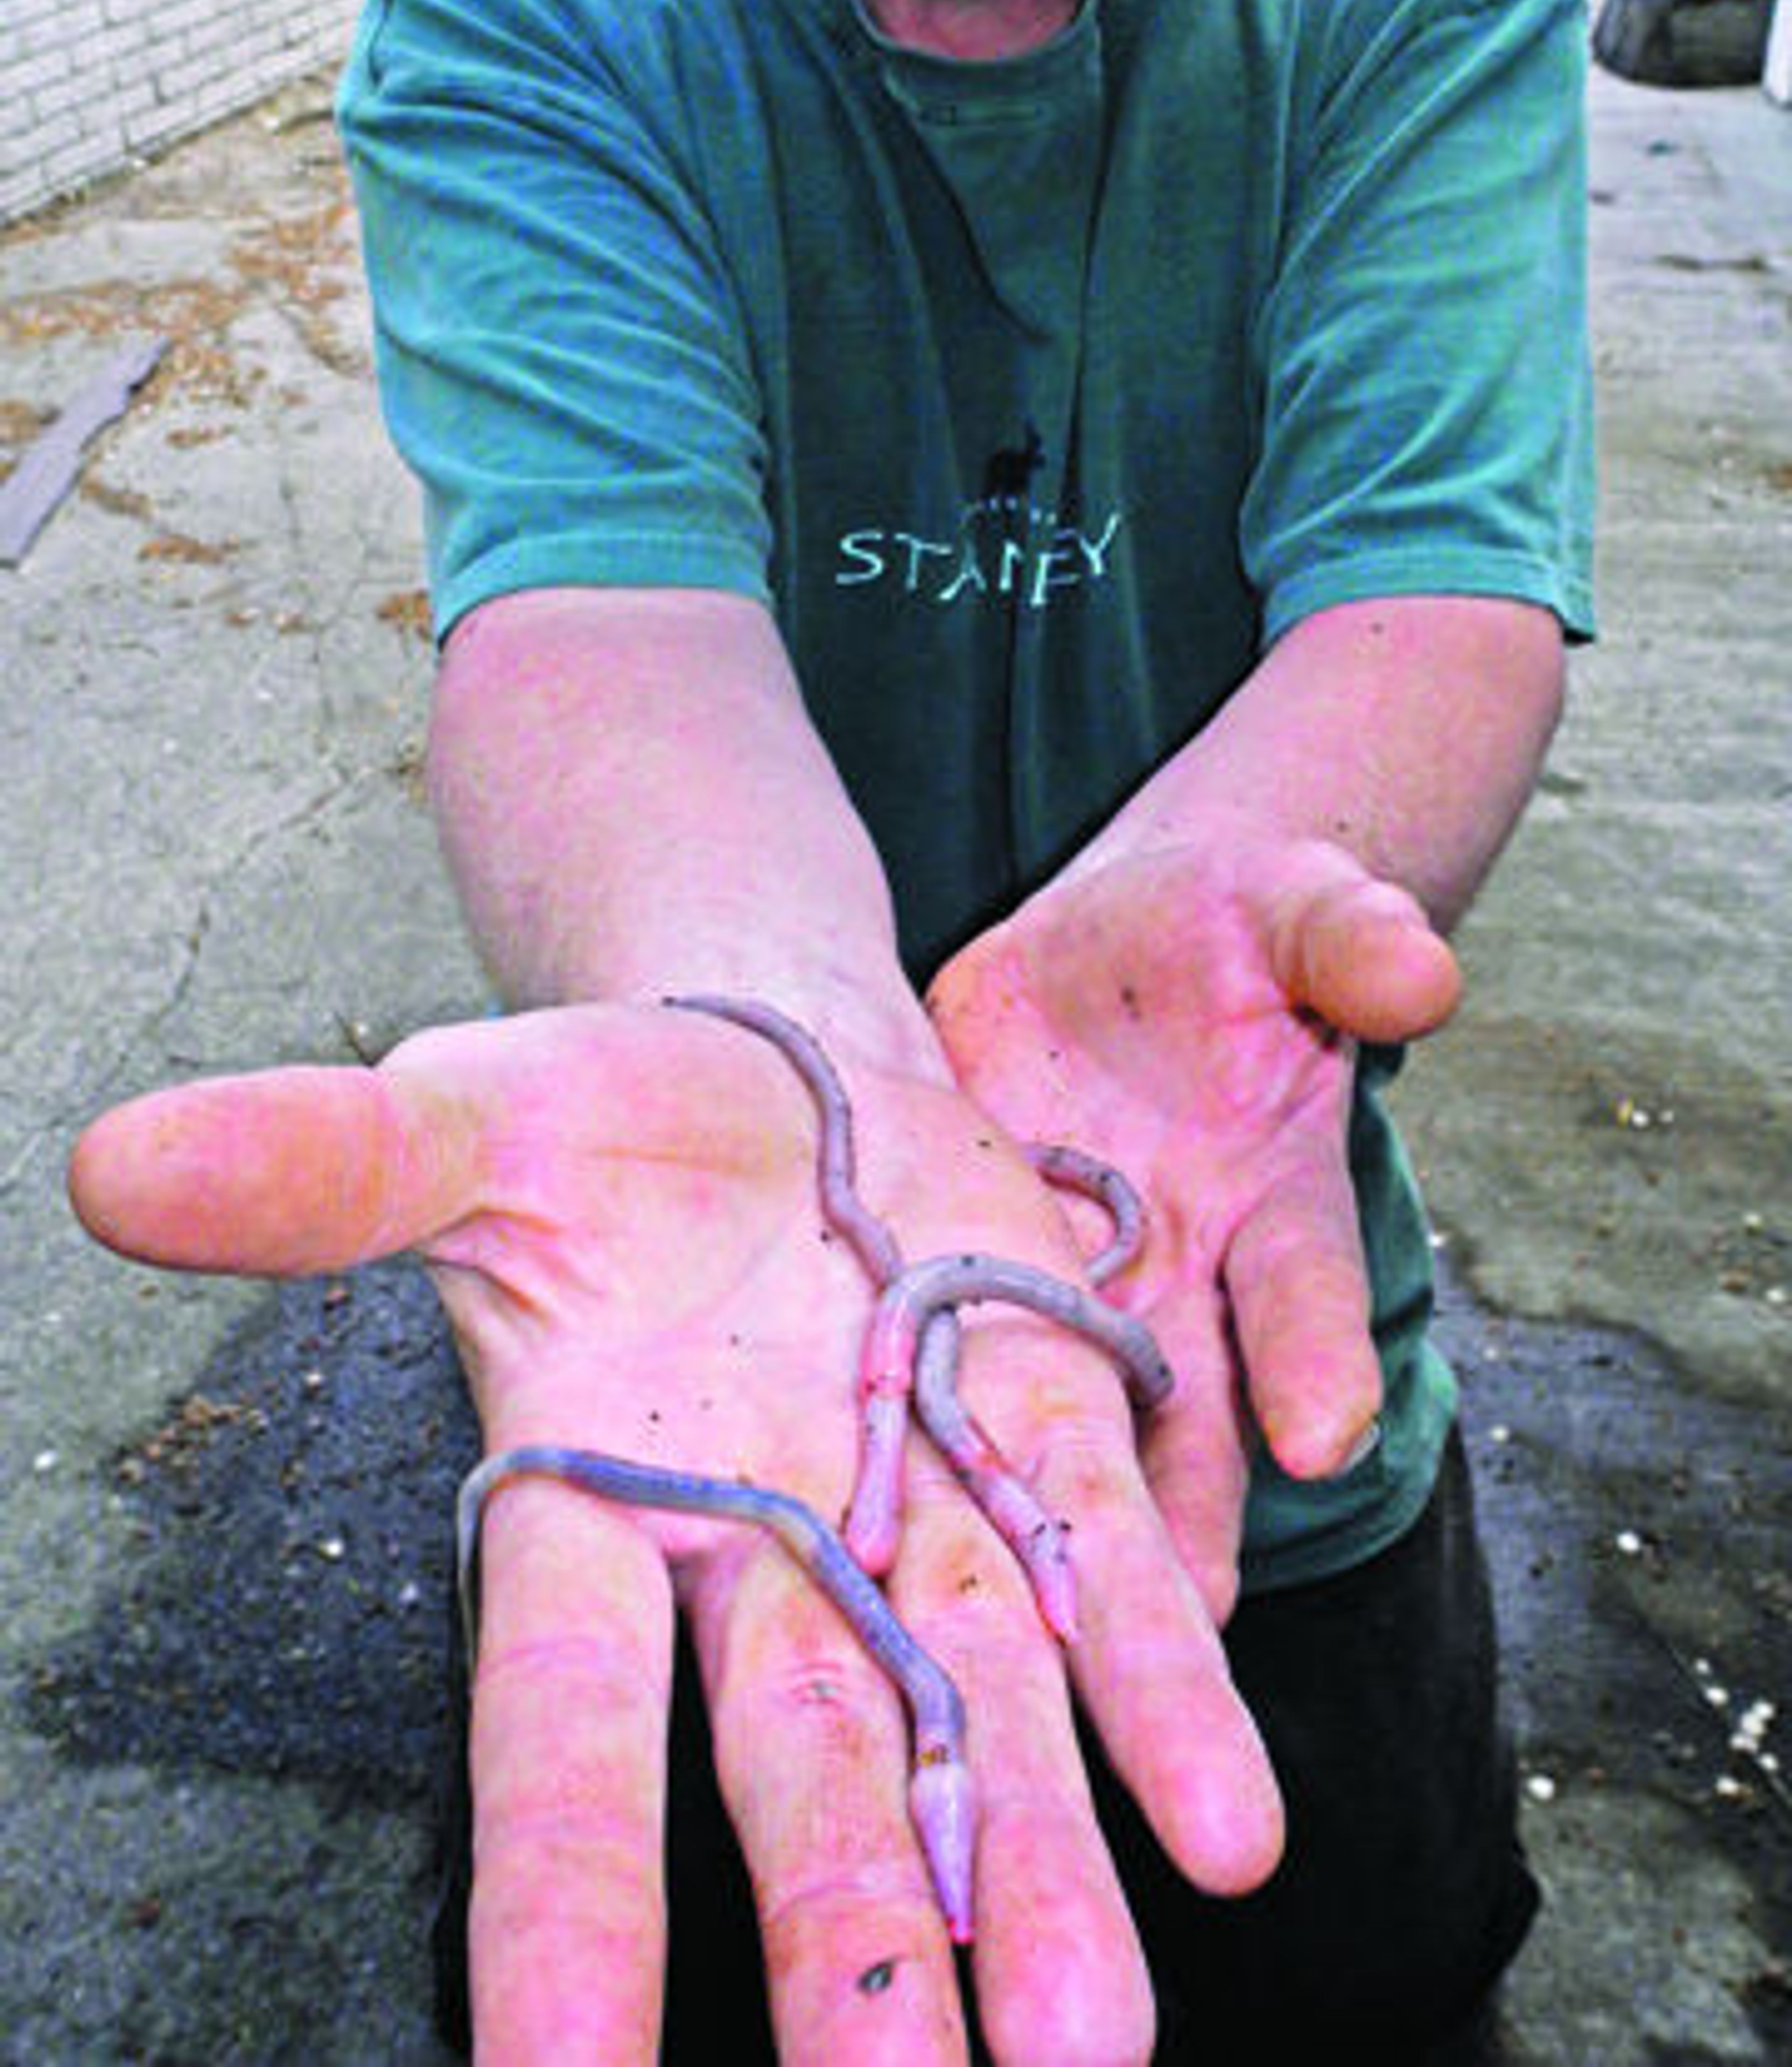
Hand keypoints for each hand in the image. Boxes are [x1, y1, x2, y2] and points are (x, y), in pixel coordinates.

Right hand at [71, 999, 1284, 2066]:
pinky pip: (1105, 1575)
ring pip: (973, 1724)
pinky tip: (1225, 1815)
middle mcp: (759, 1558)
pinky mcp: (1037, 1429)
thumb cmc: (593, 1114)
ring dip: (1037, 1881)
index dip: (562, 1915)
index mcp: (592, 1508)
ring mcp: (911, 1509)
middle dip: (849, 1957)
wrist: (775, 1061)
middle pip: (796, 1780)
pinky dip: (1161, 1686)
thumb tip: (115, 1162)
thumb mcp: (454, 1120)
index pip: (562, 1749)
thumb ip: (320, 1170)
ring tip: (1091, 2046)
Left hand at [926, 825, 1462, 1619]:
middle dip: (1186, 1520)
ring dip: (1053, 1518)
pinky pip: (939, 1351)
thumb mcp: (1291, 906)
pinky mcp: (957, 1265)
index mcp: (1273, 1199)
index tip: (1323, 1437)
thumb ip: (1346, 940)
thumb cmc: (1225, 929)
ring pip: (1066, 1423)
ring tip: (1035, 1634)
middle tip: (1178, 1630)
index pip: (1305, 1293)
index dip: (1317, 1363)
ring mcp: (1065, 1286)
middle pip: (1191, 1419)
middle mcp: (1179, 1276)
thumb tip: (1422, 969)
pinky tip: (874, 1501)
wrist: (1101, 947)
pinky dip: (915, 1417)